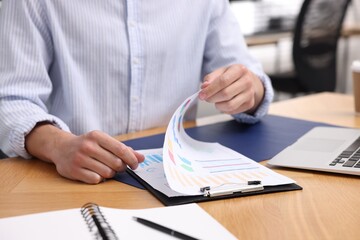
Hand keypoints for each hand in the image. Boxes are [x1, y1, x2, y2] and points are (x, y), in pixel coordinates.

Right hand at [25, 123, 143, 183]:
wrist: (61, 148)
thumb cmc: (88, 145)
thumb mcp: (104, 142)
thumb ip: (124, 149)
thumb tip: (141, 158)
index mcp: (97, 136)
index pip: (121, 149)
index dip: (132, 159)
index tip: (135, 164)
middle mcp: (88, 146)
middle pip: (116, 163)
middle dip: (121, 167)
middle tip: (118, 167)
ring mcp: (79, 159)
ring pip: (107, 173)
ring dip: (110, 173)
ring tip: (105, 168)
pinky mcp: (74, 171)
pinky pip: (96, 180)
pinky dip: (99, 178)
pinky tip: (95, 172)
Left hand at [199, 64, 264, 114]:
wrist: (247, 81)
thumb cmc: (231, 76)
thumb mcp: (220, 72)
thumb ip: (210, 78)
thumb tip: (204, 87)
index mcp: (239, 69)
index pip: (223, 81)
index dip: (210, 90)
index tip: (201, 95)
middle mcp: (247, 81)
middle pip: (226, 94)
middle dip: (212, 98)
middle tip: (206, 98)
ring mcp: (250, 93)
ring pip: (229, 105)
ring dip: (218, 105)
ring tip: (216, 100)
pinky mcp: (249, 103)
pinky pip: (232, 111)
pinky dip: (224, 109)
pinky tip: (223, 103)